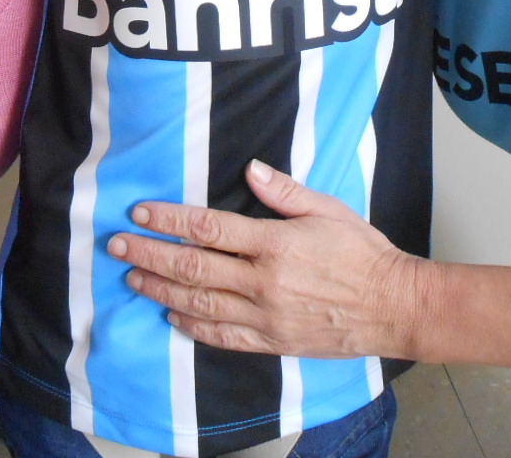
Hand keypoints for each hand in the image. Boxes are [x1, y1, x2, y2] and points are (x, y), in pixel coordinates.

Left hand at [109, 160, 423, 359]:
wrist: (393, 305)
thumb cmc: (363, 253)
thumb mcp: (328, 209)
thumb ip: (285, 191)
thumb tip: (251, 168)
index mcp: (276, 243)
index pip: (209, 228)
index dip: (169, 219)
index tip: (140, 213)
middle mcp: (264, 282)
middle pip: (193, 267)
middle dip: (149, 255)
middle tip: (117, 246)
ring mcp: (266, 316)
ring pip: (199, 303)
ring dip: (161, 290)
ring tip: (132, 280)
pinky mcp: (273, 342)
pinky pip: (224, 337)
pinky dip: (193, 327)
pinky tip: (172, 316)